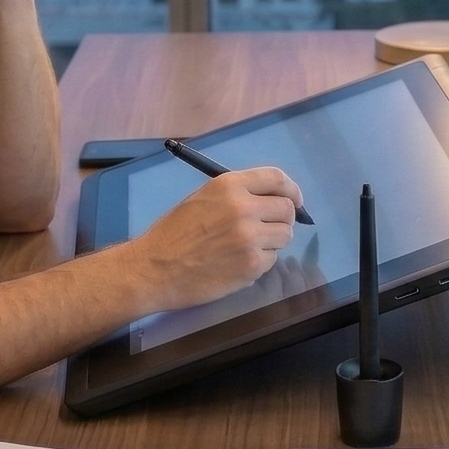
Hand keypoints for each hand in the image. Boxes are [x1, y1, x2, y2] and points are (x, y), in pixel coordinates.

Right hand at [126, 168, 306, 310]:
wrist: (154, 269)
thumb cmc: (174, 233)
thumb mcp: (203, 198)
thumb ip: (237, 194)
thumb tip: (270, 199)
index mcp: (229, 185)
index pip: (277, 179)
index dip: (291, 190)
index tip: (294, 199)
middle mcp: (244, 207)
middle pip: (286, 208)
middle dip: (283, 218)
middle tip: (269, 227)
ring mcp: (250, 237)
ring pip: (284, 235)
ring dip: (273, 241)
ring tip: (249, 246)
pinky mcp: (252, 265)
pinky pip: (272, 259)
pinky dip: (261, 261)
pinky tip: (238, 263)